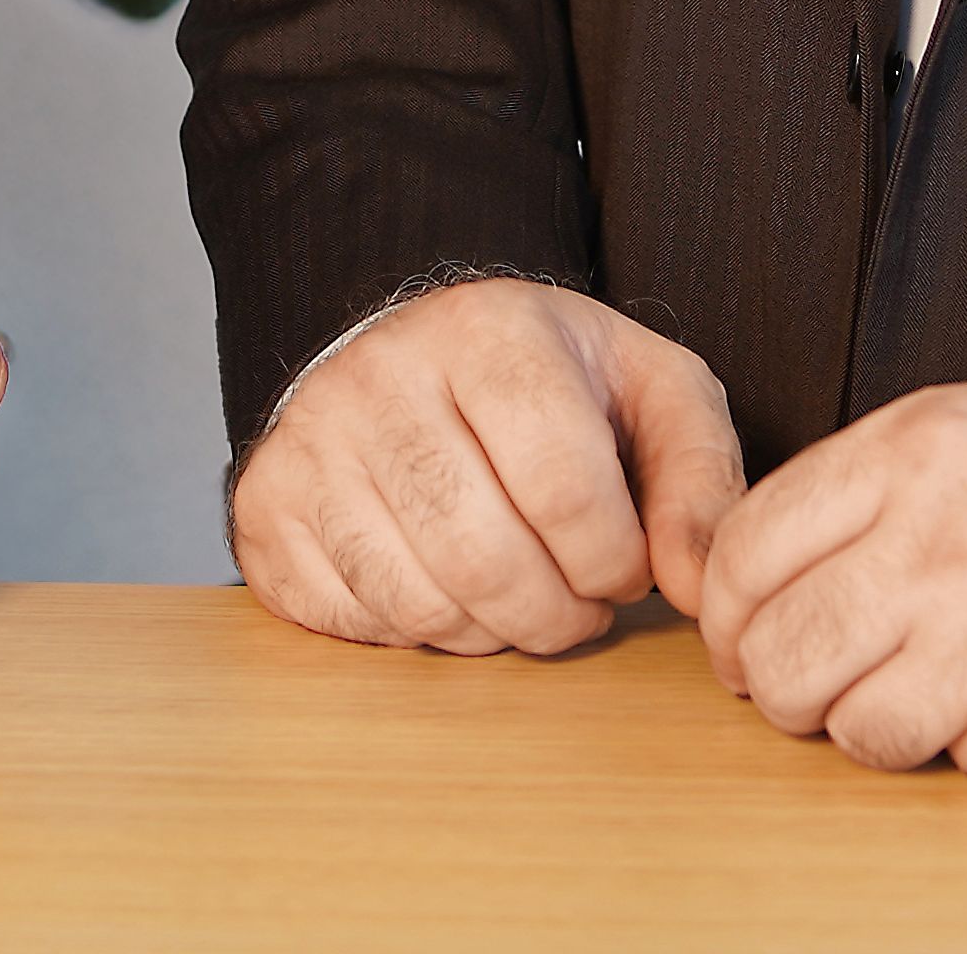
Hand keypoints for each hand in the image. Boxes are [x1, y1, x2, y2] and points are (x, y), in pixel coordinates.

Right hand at [231, 276, 745, 656]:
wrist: (409, 350)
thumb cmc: (549, 384)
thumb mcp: (651, 394)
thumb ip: (701, 482)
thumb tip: (695, 589)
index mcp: (487, 331)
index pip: (564, 489)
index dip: (613, 560)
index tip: (624, 562)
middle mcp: (382, 374)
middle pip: (484, 559)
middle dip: (556, 616)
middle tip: (577, 603)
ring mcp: (312, 440)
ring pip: (417, 602)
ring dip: (491, 633)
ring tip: (519, 594)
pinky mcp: (265, 504)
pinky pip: (352, 622)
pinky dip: (415, 635)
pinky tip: (444, 588)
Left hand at [694, 372, 966, 802]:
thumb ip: (883, 484)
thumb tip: (770, 565)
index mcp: (917, 452)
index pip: (743, 552)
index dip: (730, 611)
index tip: (748, 635)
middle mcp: (940, 544)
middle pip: (777, 652)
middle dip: (782, 684)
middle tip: (821, 687)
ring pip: (850, 725)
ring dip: (875, 726)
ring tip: (939, 694)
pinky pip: (956, 762)